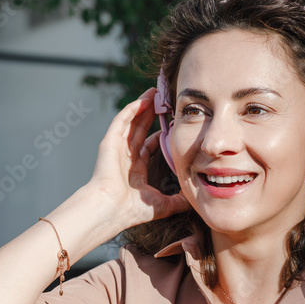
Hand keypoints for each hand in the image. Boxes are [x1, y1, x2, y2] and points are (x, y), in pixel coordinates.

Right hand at [87, 87, 191, 227]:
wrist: (111, 209)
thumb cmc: (133, 210)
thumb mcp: (163, 204)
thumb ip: (179, 201)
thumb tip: (195, 201)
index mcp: (136, 170)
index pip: (148, 146)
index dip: (160, 134)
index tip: (172, 124)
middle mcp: (126, 157)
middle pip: (140, 129)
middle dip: (151, 114)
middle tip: (164, 101)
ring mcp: (117, 148)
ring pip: (132, 121)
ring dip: (142, 106)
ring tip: (155, 93)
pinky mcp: (110, 142)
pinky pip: (122, 121)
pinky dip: (132, 109)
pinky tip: (144, 100)